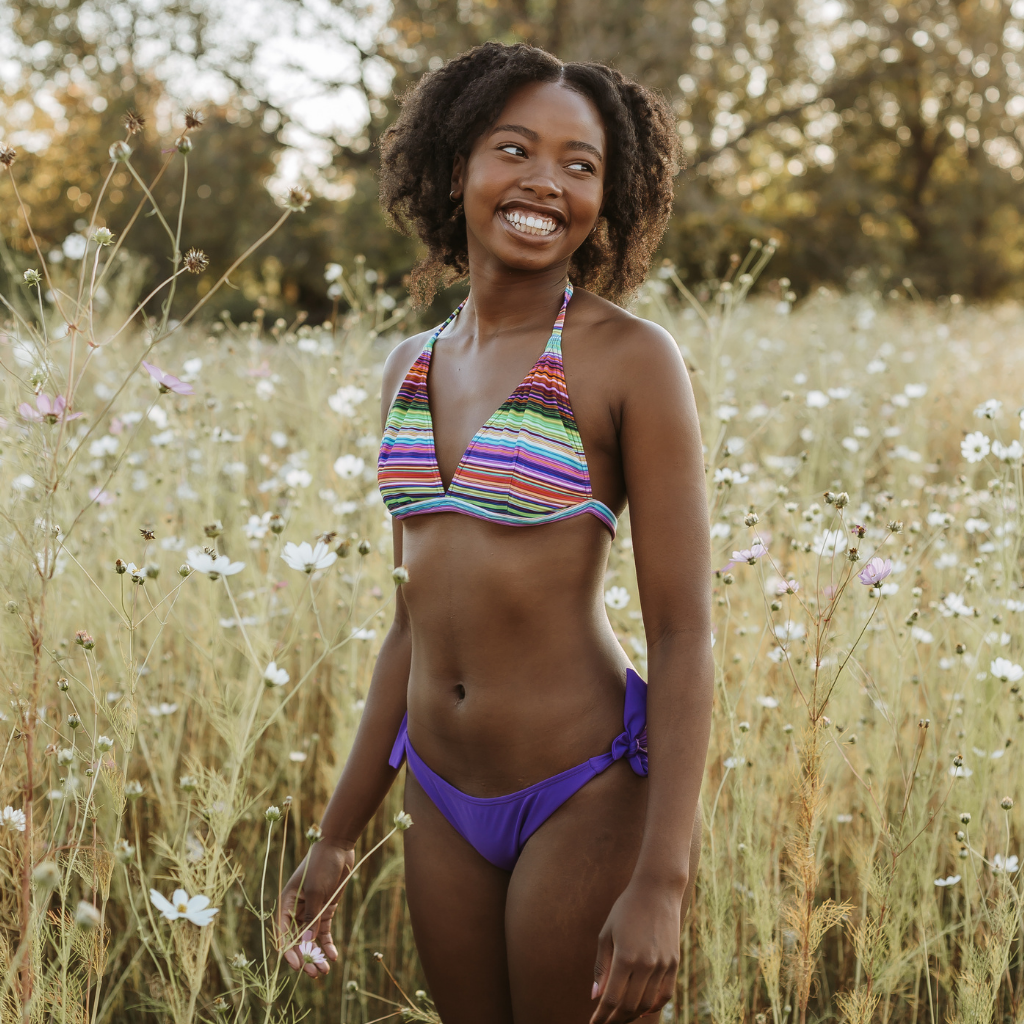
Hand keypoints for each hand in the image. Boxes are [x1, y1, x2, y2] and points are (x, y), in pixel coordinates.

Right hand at [278, 840, 354, 976]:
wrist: (338, 847)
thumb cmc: (322, 865)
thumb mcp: (316, 890)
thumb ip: (312, 916)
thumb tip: (306, 942)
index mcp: (287, 903)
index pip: (282, 932)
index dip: (288, 950)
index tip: (297, 965)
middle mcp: (297, 910)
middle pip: (297, 939)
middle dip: (305, 957)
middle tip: (314, 974)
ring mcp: (312, 911)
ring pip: (311, 939)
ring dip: (317, 955)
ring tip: (324, 971)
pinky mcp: (326, 909)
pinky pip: (324, 931)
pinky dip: (328, 944)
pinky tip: (333, 956)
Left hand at [590, 876, 683, 1022]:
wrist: (657, 890)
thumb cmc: (626, 909)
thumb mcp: (607, 933)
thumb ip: (601, 967)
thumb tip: (596, 997)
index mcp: (625, 956)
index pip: (612, 998)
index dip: (602, 1015)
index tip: (593, 1023)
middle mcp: (646, 964)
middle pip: (629, 1006)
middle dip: (615, 1019)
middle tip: (605, 1022)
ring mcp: (663, 965)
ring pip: (647, 1004)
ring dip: (632, 1015)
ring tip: (620, 1017)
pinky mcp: (674, 963)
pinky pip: (665, 995)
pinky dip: (653, 1007)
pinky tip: (642, 1009)